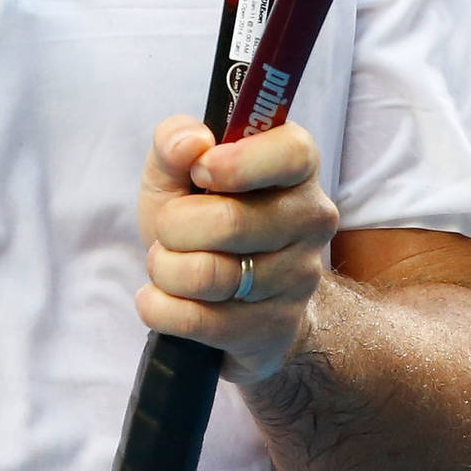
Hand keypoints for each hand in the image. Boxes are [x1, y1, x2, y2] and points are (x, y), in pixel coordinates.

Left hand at [136, 114, 339, 384]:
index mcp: (297, 166)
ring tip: (167, 264)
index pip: (292, 154)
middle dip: (173, 227)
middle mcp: (311, 220)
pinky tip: (160, 299)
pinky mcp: (277, 329)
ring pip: (211, 276)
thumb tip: (190, 142)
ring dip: (165, 269)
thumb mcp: (177, 171)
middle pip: (230, 222)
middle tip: (167, 230)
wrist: (222, 294)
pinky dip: (160, 308)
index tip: (199, 172)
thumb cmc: (200, 216)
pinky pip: (200, 321)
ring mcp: (300, 279)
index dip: (236, 163)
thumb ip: (174, 141)